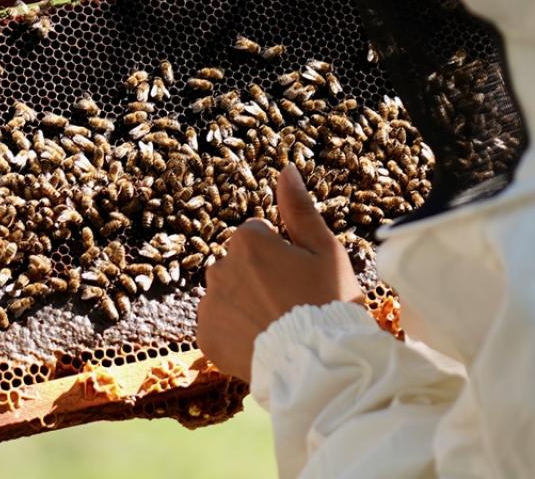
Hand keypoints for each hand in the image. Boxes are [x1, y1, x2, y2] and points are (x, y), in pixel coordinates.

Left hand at [196, 165, 363, 381]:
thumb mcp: (325, 251)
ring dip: (245, 303)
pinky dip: (234, 332)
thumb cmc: (329, 304)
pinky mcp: (205, 336)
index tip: (300, 278)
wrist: (319, 366)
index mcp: (247, 240)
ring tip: (277, 326)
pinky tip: (260, 342)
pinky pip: (218, 325)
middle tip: (291, 304)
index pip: (258, 235)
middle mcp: (219, 266)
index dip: (282, 255)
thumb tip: (286, 169)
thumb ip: (299, 209)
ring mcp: (210, 303)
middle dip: (259, 277)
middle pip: (240, 264)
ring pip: (227, 293)